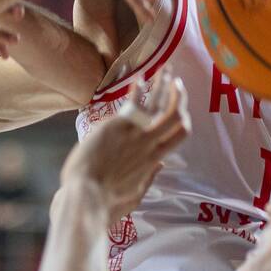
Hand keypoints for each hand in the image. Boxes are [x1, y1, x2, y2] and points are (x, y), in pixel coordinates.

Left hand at [58, 71, 189, 223]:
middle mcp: (150, 143)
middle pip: (175, 114)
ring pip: (158, 103)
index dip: (184, 118)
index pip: (181, 133)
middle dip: (178, 95)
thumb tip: (161, 165)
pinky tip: (139, 78)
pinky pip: (133, 102)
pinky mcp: (117, 126)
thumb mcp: (136, 194)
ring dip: (163, 84)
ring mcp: (135, 133)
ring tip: (165, 69)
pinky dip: (139, 89)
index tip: (181, 106)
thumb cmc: (107, 202)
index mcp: (155, 159)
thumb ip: (149, 177)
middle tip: (176, 81)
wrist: (85, 196)